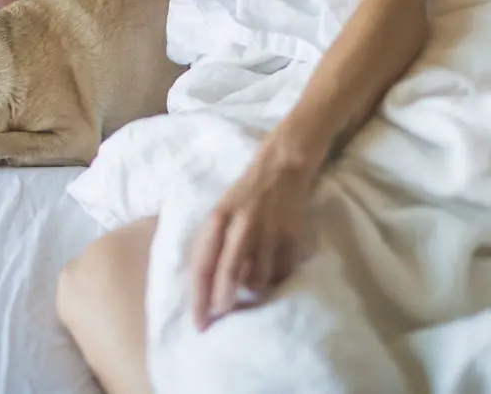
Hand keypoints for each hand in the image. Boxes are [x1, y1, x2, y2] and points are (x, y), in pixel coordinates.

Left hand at [190, 130, 321, 331]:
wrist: (281, 167)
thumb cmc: (244, 194)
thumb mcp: (219, 213)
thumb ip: (212, 244)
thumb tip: (206, 287)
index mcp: (217, 220)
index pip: (203, 266)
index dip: (199, 298)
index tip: (199, 323)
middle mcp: (241, 226)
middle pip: (228, 276)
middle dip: (223, 302)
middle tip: (222, 313)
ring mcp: (268, 232)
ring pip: (258, 279)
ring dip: (253, 287)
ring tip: (252, 276)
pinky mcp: (291, 235)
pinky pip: (281, 272)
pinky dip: (275, 276)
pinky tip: (272, 264)